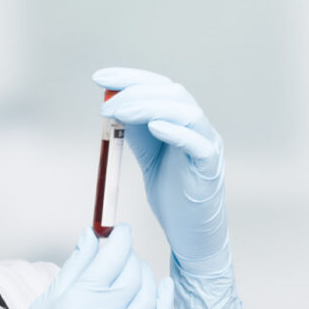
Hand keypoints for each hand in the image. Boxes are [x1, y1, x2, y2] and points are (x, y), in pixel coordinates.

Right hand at [14, 224, 173, 308]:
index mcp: (76, 302)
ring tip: (136, 267)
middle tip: (122, 249)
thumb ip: (78, 263)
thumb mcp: (52, 296)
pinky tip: (163, 286)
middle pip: (132, 277)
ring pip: (147, 299)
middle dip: (130, 255)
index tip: (121, 230)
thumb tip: (92, 234)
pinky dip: (164, 303)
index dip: (121, 238)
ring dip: (146, 276)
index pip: (111, 259)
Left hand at [92, 67, 240, 308]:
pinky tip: (154, 126)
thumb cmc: (170, 192)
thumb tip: (112, 104)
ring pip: (187, 112)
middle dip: (136, 91)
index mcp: (181, 120)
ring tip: (119, 112)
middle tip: (106, 103)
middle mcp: (197, 127)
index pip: (159, 85)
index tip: (99, 77)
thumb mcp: (147, 153)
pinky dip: (176, 131)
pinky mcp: (210, 169)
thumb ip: (134, 129)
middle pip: (173, 93)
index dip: (130, 77)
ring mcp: (207, 146)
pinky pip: (198, 144)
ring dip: (149, 106)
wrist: (189, 232)